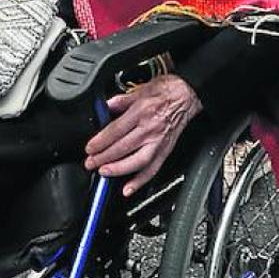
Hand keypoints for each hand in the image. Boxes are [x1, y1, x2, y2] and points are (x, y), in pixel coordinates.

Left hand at [84, 74, 202, 194]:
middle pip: (123, 147)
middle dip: (103, 157)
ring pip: (137, 161)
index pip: (116, 130)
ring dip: (119, 169)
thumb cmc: (167, 90)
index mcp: (141, 111)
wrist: (188, 95)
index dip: (100, 141)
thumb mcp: (141, 89)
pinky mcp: (166, 150)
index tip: (90, 148)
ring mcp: (158, 141)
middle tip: (90, 163)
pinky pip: (153, 169)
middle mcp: (150, 128)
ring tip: (104, 172)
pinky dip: (140, 181)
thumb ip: (121, 100)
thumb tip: (106, 106)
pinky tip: (129, 188)